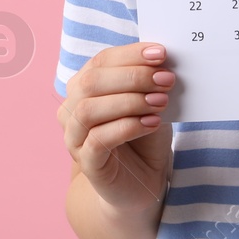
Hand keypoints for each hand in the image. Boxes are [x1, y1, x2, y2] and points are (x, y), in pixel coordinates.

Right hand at [58, 41, 175, 213]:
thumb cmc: (144, 138)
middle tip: (166, 79)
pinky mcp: (86, 163)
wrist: (142, 184)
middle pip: (91, 83)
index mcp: (84, 87)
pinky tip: (151, 124)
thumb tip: (162, 59)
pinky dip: (127, 127)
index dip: (130, 55)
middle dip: (132, 77)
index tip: (161, 53)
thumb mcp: (150, 103)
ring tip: (160, 102)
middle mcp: (72, 110)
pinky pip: (97, 140)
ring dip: (129, 101)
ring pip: (88, 110)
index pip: (101, 61)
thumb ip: (149, 81)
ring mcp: (74, 138)